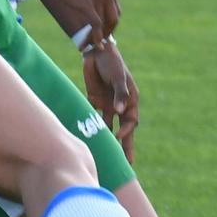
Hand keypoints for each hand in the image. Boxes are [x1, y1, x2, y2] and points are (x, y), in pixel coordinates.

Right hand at [29, 0, 119, 43]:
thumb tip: (88, 17)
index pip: (114, 11)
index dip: (109, 24)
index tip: (102, 32)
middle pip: (112, 20)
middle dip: (106, 33)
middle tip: (98, 42)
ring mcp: (98, 1)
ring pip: (103, 26)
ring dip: (98, 38)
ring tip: (90, 45)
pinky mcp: (88, 9)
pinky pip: (96, 29)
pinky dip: (92, 39)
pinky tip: (86, 45)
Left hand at [81, 41, 138, 160]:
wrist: (96, 51)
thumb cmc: (112, 63)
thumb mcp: (118, 77)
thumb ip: (120, 93)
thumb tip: (121, 111)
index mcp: (130, 101)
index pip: (130, 122)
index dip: (125, 132)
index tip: (118, 139)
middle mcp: (120, 105)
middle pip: (123, 130)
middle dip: (124, 147)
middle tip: (126, 166)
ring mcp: (107, 104)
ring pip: (107, 126)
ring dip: (106, 140)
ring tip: (106, 158)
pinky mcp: (93, 100)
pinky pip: (92, 117)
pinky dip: (90, 126)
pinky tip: (86, 139)